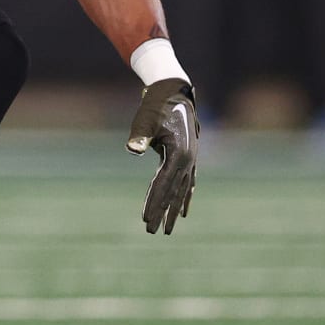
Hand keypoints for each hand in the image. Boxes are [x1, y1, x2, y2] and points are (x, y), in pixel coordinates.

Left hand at [126, 77, 197, 234]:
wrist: (174, 92)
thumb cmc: (156, 106)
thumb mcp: (145, 120)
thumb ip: (140, 136)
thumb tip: (132, 149)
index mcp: (180, 153)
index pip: (163, 184)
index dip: (153, 203)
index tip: (145, 220)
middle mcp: (188, 160)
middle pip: (173, 192)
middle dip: (162, 213)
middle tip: (151, 232)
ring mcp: (191, 161)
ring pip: (180, 191)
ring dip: (172, 210)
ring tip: (165, 230)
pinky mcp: (188, 158)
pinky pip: (186, 184)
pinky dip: (183, 198)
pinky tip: (182, 212)